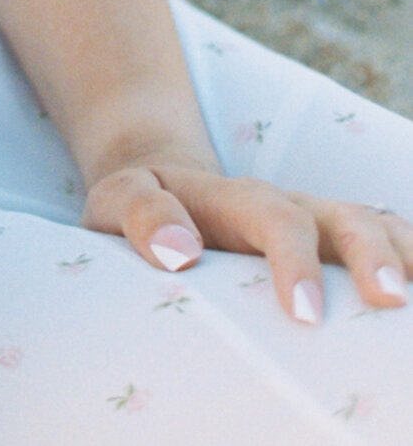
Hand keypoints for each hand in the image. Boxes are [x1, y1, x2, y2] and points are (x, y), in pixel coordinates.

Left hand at [84, 147, 412, 323]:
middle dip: (371, 255)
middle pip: (342, 216)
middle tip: (389, 300)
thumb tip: (180, 251)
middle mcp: (290, 207)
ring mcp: (319, 225)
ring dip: (403, 256)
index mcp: (234, 197)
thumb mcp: (119, 199)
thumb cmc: (144, 206)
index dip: (293, 261)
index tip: (305, 314)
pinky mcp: (336, 246)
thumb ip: (141, 214)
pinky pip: (387, 242)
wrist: (164, 189)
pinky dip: (410, 260)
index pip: (273, 217)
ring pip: (375, 226)